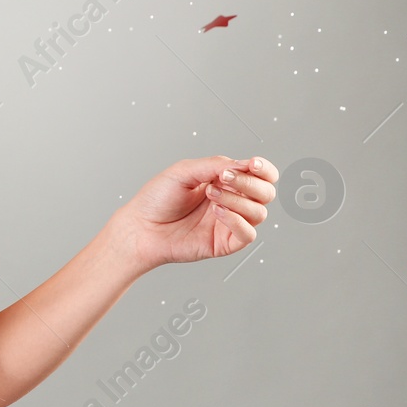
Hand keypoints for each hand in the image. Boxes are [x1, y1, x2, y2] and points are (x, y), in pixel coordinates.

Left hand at [118, 155, 278, 272]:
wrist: (141, 226)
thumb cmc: (158, 198)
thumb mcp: (184, 171)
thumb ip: (214, 165)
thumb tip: (243, 164)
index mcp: (225, 181)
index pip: (259, 175)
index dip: (264, 169)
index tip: (253, 164)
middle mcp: (232, 201)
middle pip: (265, 193)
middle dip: (250, 183)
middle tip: (225, 178)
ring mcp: (230, 222)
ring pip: (259, 212)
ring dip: (238, 200)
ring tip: (211, 195)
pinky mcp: (226, 242)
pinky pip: (248, 233)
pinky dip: (237, 220)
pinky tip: (217, 212)